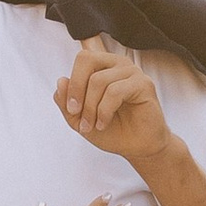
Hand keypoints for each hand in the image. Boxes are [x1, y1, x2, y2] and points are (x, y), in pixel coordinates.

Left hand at [54, 35, 169, 170]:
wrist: (136, 147)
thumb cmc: (112, 130)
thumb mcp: (79, 118)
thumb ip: (66, 101)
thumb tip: (61, 81)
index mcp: (103, 66)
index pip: (83, 58)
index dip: (72, 82)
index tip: (71, 108)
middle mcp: (118, 64)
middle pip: (87, 60)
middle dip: (77, 89)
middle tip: (76, 113)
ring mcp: (132, 72)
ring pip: (98, 80)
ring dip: (90, 107)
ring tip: (92, 125)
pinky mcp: (144, 84)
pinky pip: (115, 91)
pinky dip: (104, 111)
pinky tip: (103, 123)